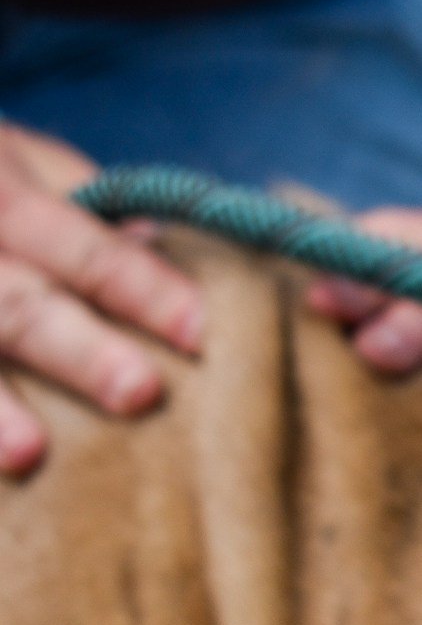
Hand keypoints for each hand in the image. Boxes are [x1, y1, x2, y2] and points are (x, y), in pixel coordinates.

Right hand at [0, 125, 204, 477]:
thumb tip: (175, 259)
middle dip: (75, 350)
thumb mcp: (25, 168)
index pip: (81, 246)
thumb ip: (94, 213)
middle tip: (140, 392)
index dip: (140, 287)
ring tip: (27, 456)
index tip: (198, 332)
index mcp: (0, 189)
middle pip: (14, 306)